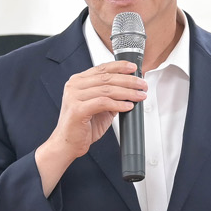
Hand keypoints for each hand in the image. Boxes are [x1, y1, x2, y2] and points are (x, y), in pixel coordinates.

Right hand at [35, 61, 145, 194]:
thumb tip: (130, 89)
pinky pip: (103, 103)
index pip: (101, 68)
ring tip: (139, 96)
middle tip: (142, 85)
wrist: (68, 143)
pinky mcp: (77, 109)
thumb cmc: (82, 126)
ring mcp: (74, 97)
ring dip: (127, 93)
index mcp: (78, 81)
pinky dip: (118, 104)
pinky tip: (128, 106)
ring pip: (107, 90)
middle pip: (106, 78)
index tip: (133, 68)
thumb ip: (111, 96)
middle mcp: (74, 86)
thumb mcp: (99, 107)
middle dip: (128, 80)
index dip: (119, 67)